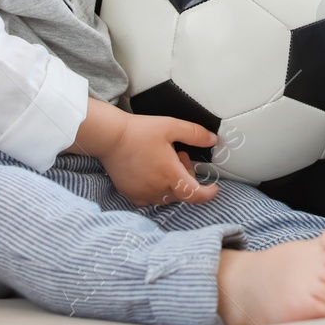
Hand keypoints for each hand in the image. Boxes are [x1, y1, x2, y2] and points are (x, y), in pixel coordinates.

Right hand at [70, 99, 219, 205]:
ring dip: (173, 183)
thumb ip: (196, 134)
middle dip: (188, 177)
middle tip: (180, 156)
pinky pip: (151, 198)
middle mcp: (157, 189)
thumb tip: (213, 140)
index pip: (195, 195)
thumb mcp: (172, 127)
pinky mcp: (131, 194)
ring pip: (168, 196)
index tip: (214, 188)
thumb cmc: (140, 132)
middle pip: (183, 193)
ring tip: (165, 161)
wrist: (111, 137)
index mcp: (171, 175)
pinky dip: (158, 189)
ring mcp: (143, 194)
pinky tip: (153, 172)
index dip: (208, 194)